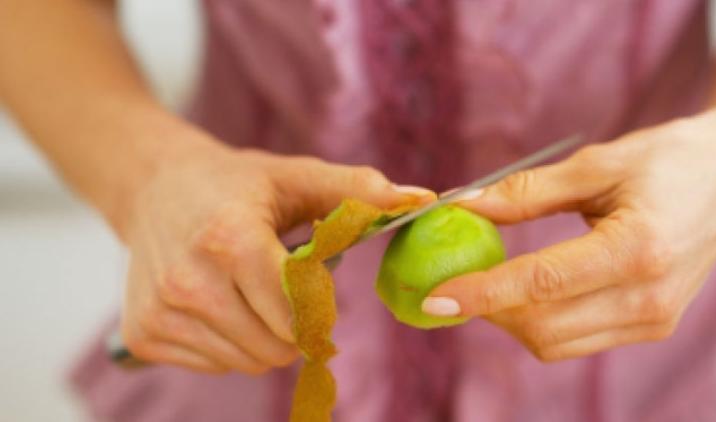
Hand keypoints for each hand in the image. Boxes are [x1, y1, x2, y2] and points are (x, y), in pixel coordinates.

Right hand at [120, 135, 432, 373]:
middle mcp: (189, 281)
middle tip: (283, 287)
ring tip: (248, 290)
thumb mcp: (297, 177)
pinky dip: (230, 343)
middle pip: (275, 348)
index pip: (296, 313)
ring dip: (263, 336)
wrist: (154, 186)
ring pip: (246, 363)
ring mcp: (162, 313)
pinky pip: (215, 365)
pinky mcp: (144, 335)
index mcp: (231, 239)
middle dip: (295, 326)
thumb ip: (358, 191)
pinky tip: (220, 301)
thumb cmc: (237, 183)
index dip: (318, 306)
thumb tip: (420, 198)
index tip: (318, 285)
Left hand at [424, 110, 715, 361]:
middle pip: (543, 328)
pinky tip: (527, 289)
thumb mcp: (598, 163)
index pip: (540, 284)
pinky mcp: (654, 326)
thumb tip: (463, 204)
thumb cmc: (671, 158)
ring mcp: (656, 320)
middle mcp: (650, 298)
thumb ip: (527, 192)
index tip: (433, 299)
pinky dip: (543, 320)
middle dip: (489, 310)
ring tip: (487, 281)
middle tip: (452, 281)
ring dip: (512, 319)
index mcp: (638, 250)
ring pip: (557, 343)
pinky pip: (580, 339)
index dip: (481, 293)